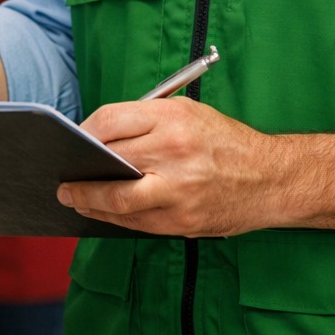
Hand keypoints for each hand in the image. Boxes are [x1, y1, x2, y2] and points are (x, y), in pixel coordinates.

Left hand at [57, 98, 278, 237]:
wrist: (272, 178)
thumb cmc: (226, 142)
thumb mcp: (189, 113)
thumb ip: (146, 121)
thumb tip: (97, 135)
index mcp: (173, 118)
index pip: (109, 121)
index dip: (84, 132)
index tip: (72, 139)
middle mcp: (173, 152)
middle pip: (107, 160)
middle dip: (79, 169)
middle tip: (62, 175)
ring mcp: (177, 190)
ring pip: (115, 199)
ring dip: (86, 200)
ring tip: (71, 196)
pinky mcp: (181, 221)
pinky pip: (134, 221)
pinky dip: (112, 217)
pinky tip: (99, 211)